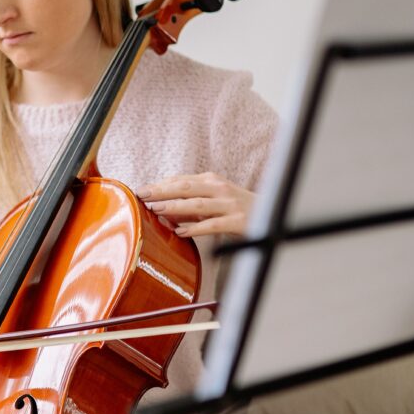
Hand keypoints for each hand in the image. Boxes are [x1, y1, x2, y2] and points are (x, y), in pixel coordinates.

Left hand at [136, 172, 254, 237]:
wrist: (273, 215)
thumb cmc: (236, 209)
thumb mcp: (213, 200)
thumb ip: (190, 202)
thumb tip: (162, 209)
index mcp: (212, 181)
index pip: (181, 181)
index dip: (160, 185)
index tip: (140, 190)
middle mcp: (220, 189)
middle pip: (186, 188)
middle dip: (162, 191)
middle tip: (141, 195)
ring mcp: (230, 205)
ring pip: (198, 204)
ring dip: (175, 207)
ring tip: (156, 210)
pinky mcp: (238, 221)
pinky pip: (213, 225)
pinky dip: (196, 228)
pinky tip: (180, 232)